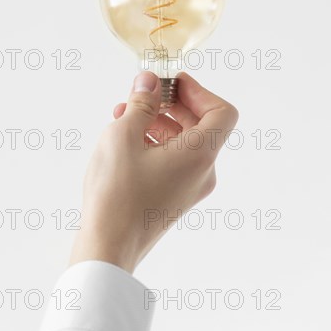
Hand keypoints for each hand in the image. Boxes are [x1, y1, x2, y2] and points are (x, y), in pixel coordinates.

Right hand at [70, 71, 237, 272]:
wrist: (107, 248)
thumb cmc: (116, 193)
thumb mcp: (123, 136)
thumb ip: (141, 103)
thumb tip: (150, 82)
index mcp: (200, 155)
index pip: (222, 112)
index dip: (199, 91)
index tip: (172, 83)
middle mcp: (203, 172)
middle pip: (201, 125)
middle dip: (172, 105)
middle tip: (144, 95)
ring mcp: (190, 187)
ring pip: (184, 142)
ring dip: (159, 122)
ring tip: (124, 115)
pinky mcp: (174, 197)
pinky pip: (173, 160)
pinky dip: (155, 143)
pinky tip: (126, 139)